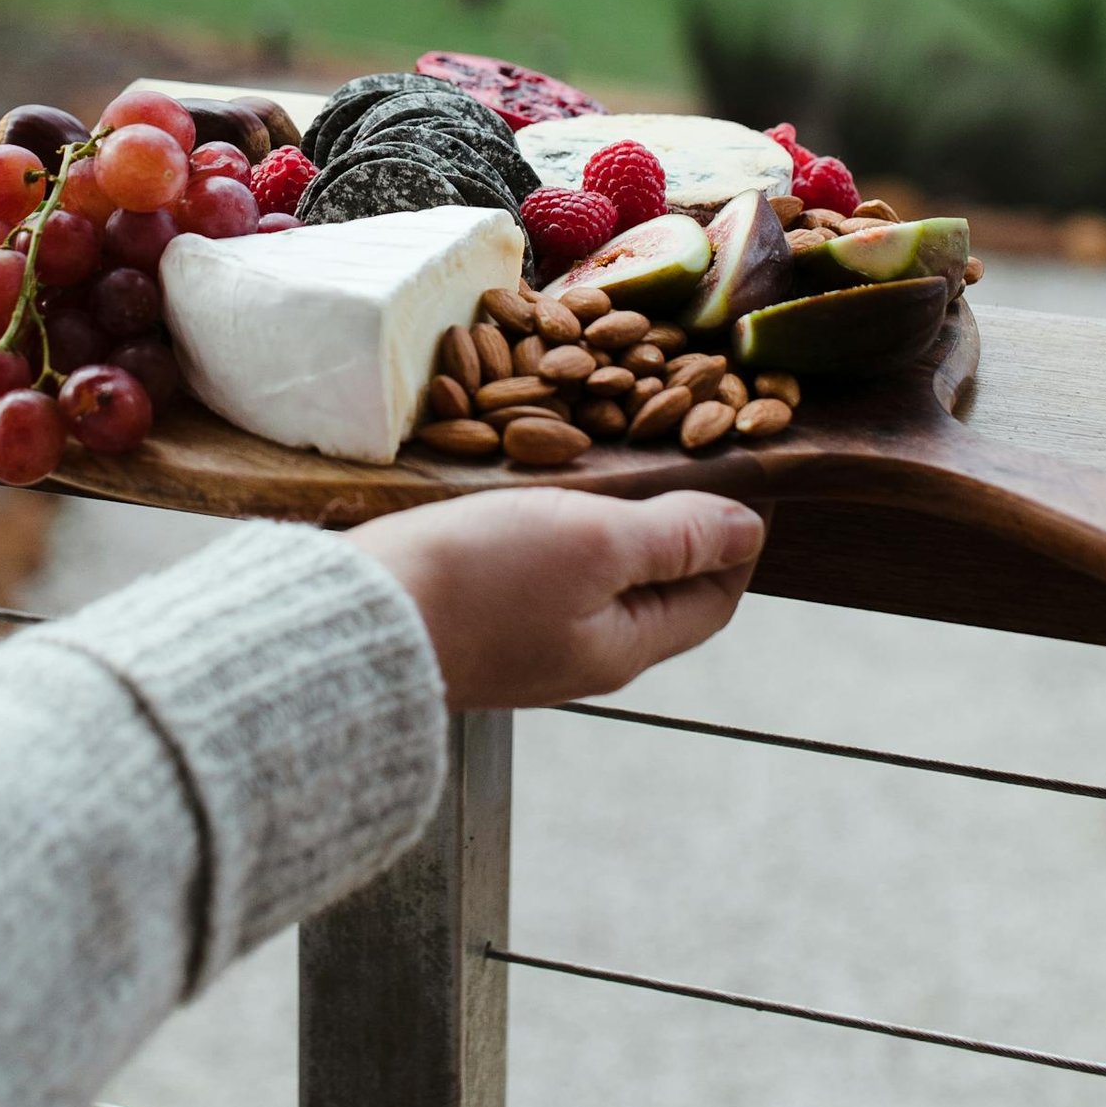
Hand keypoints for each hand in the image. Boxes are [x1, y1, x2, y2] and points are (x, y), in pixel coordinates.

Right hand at [353, 487, 765, 709]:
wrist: (356, 618)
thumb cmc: (479, 579)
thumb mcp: (594, 544)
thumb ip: (674, 537)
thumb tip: (750, 530)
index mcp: (623, 647)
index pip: (713, 598)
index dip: (736, 540)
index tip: (741, 475)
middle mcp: (578, 654)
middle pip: (654, 590)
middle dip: (675, 528)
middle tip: (675, 452)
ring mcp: (523, 639)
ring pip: (594, 577)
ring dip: (612, 523)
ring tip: (609, 461)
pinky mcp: (474, 619)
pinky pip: (539, 573)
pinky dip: (556, 530)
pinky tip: (535, 494)